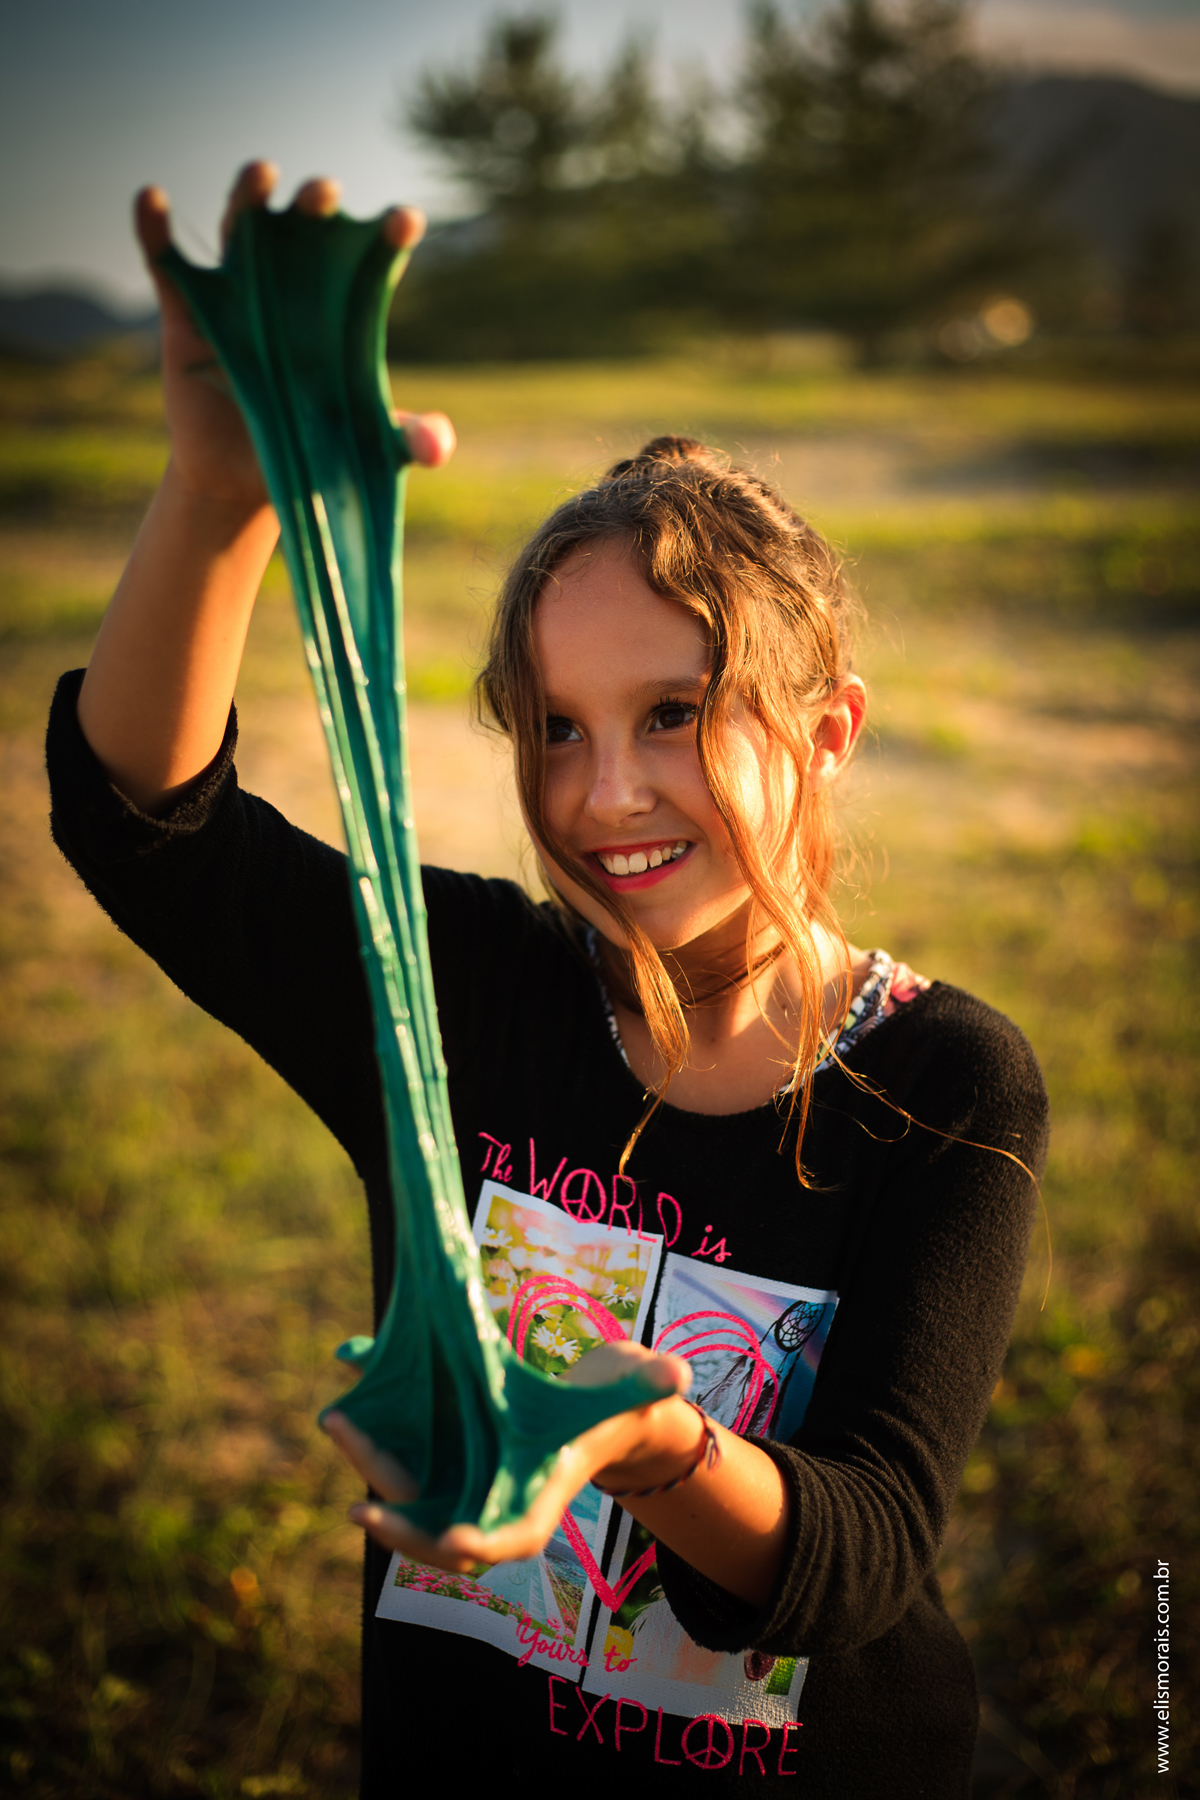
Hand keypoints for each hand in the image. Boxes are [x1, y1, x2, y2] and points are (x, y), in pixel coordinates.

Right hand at [136, 161, 455, 513]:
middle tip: (327, 193)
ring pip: (242, 226)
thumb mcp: (369, 448)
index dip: (388, 231)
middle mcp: (293, 282)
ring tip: (262, 173)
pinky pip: (167, 264)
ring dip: (249, 194)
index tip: (406, 220)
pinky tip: (151, 199)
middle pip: (306, 225)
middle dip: (316, 201)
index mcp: (344, 303)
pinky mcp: (188, 312)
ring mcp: (239, 291)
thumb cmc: (318, 449)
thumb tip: (437, 450)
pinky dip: (154, 230)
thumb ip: (406, 439)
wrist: (250, 480)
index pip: (371, 253)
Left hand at [323, 1340, 697, 1572]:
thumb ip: (646, 1383)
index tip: (451, 1542)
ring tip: (338, 1418)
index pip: (505, 1541)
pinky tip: (350, 1400)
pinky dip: (376, 1436)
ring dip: (371, 1462)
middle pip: (438, 1528)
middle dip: (397, 1513)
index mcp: (536, 1505)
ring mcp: (462, 1490)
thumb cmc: (609, 1404)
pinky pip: (401, 1461)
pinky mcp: (441, 1467)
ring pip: (408, 1497)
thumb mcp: (627, 1390)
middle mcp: (491, 1509)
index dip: (478, 1544)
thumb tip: (678, 1372)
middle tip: (360, 1498)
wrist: (585, 1411)